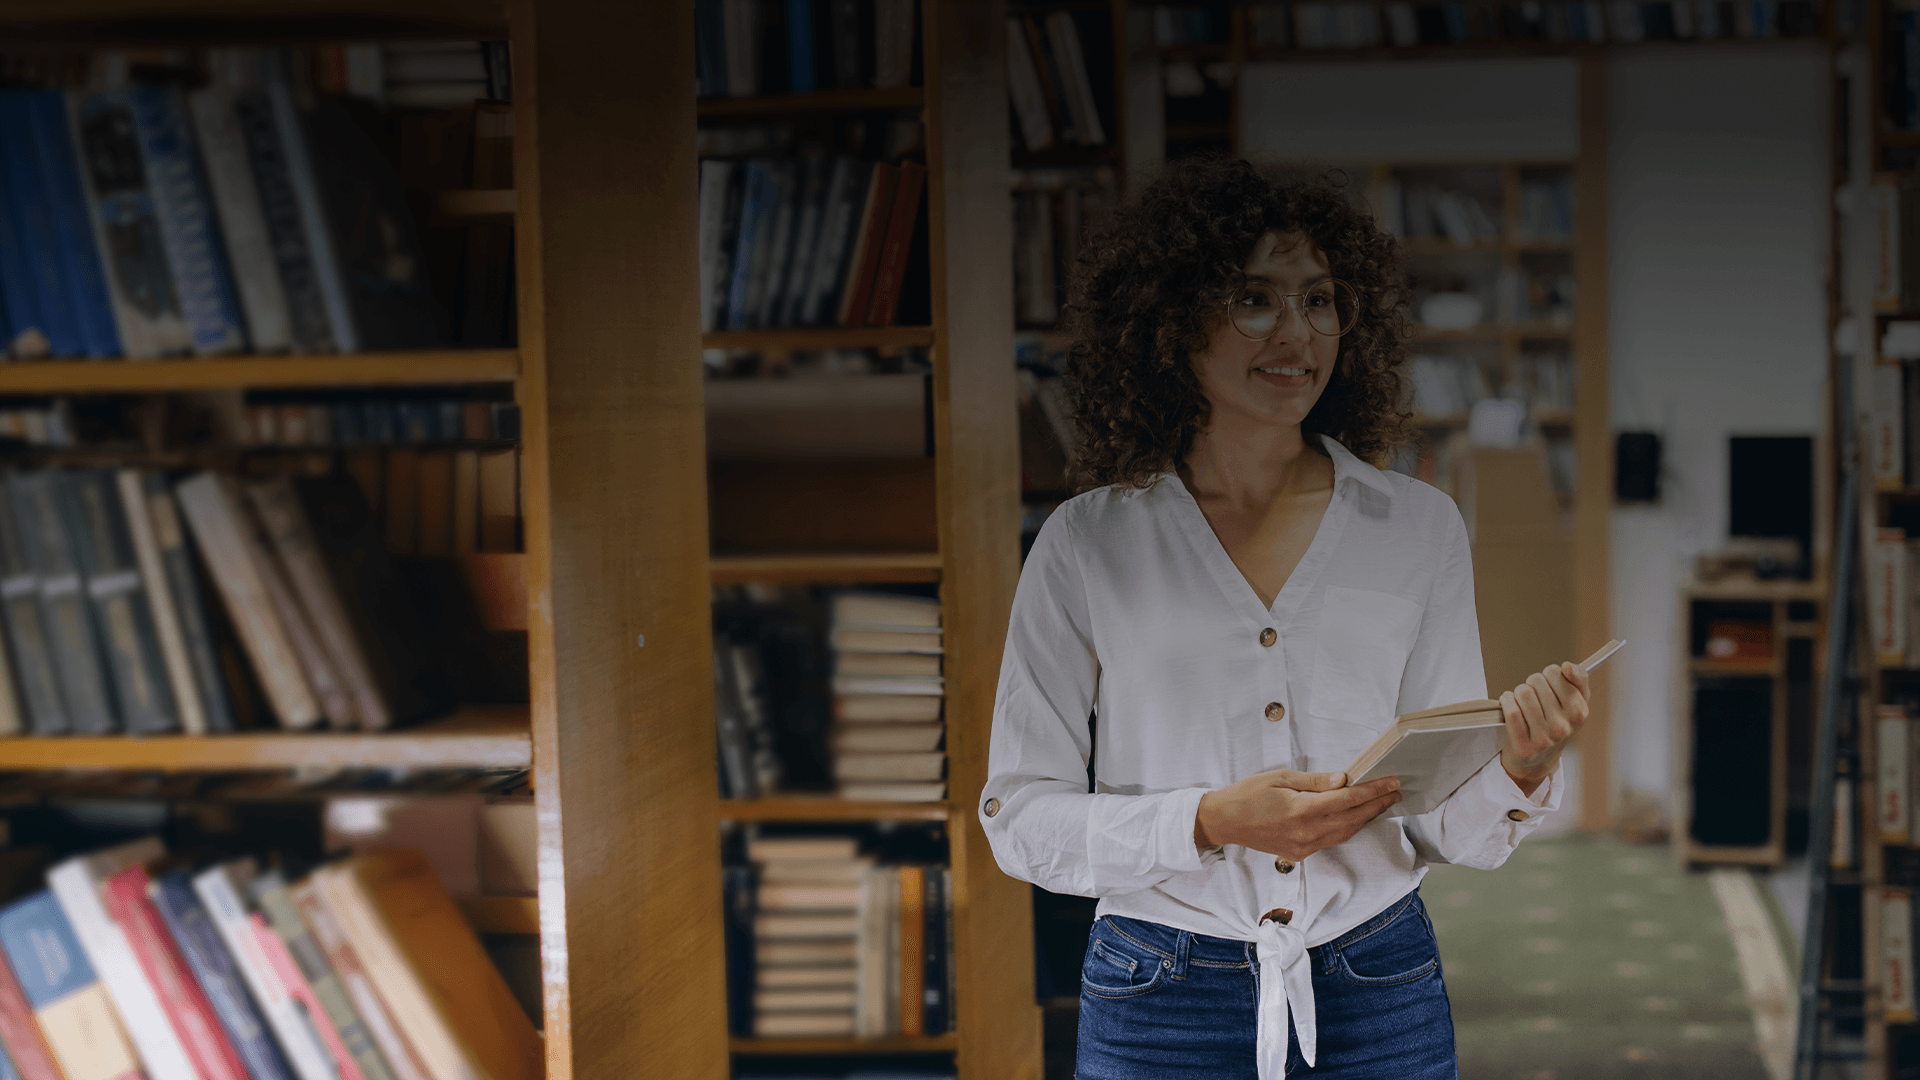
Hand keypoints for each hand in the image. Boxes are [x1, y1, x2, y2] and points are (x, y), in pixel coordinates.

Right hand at [1194, 768, 1401, 861]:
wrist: (1224, 821)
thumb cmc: (1247, 794)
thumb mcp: (1280, 777)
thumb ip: (1315, 781)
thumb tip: (1343, 780)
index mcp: (1302, 810)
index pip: (1347, 799)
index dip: (1372, 791)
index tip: (1391, 782)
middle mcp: (1307, 832)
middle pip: (1352, 819)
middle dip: (1377, 805)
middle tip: (1395, 792)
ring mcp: (1304, 846)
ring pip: (1345, 832)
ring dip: (1366, 818)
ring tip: (1382, 804)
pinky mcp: (1300, 853)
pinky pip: (1332, 840)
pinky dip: (1348, 827)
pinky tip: (1355, 817)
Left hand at [1498, 661, 1590, 795]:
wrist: (1538, 760)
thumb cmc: (1556, 724)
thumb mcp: (1575, 702)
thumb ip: (1579, 679)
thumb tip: (1568, 667)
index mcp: (1579, 712)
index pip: (1557, 673)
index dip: (1549, 674)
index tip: (1550, 683)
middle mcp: (1564, 726)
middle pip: (1536, 681)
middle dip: (1532, 684)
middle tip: (1535, 697)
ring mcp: (1545, 738)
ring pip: (1523, 693)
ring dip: (1517, 693)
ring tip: (1522, 703)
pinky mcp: (1525, 746)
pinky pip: (1511, 711)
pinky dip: (1506, 702)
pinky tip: (1509, 705)